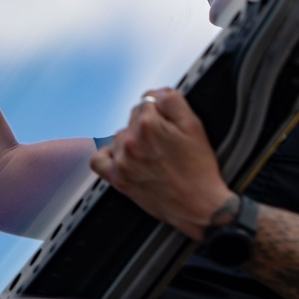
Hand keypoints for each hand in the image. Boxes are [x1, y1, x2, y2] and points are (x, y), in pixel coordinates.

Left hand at [90, 87, 234, 241]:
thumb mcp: (194, 126)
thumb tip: (156, 93)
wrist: (199, 206)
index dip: (162, 109)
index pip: (147, 100)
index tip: (169, 122)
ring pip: (120, 135)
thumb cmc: (199, 169)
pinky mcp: (118, 179)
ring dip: (133, 139)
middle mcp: (131, 141)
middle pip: (133, 117)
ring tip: (153, 153)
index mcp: (149, 125)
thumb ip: (172, 100)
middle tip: (166, 141)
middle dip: (149, 124)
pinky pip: (99, 160)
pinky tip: (123, 156)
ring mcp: (122, 161)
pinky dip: (109, 155)